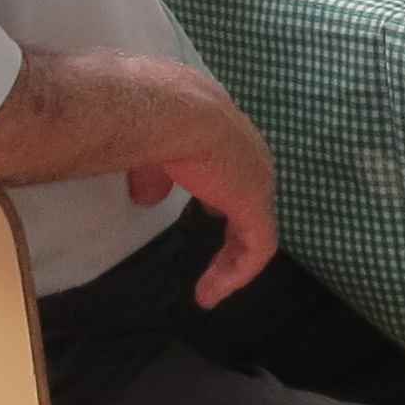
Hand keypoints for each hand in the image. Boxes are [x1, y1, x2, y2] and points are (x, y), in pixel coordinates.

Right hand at [118, 73, 279, 305]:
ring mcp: (257, 180)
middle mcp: (250, 153)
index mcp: (226, 134)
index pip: (232, 167)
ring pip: (254, 225)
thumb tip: (147, 197)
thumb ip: (154, 173)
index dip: (219, 190)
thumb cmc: (153, 118)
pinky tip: (210, 293)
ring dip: (232, 258)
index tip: (206, 211)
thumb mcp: (150, 149)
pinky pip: (256, 248)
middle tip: (218, 256)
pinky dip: (235, 272)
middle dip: (234, 223)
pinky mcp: (256, 207)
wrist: (170, 111)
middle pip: (248, 195)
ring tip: (209, 288)